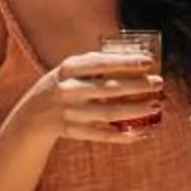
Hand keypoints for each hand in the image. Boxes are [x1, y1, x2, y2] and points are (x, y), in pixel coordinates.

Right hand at [18, 51, 163, 144]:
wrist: (31, 116)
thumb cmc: (61, 85)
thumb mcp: (71, 69)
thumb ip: (96, 63)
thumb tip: (134, 56)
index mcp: (68, 68)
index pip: (100, 63)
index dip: (125, 61)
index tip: (148, 61)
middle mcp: (67, 90)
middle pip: (108, 88)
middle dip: (137, 86)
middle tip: (158, 83)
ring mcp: (70, 113)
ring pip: (108, 113)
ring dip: (135, 110)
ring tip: (155, 106)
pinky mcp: (73, 131)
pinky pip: (102, 135)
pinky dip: (124, 135)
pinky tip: (142, 132)